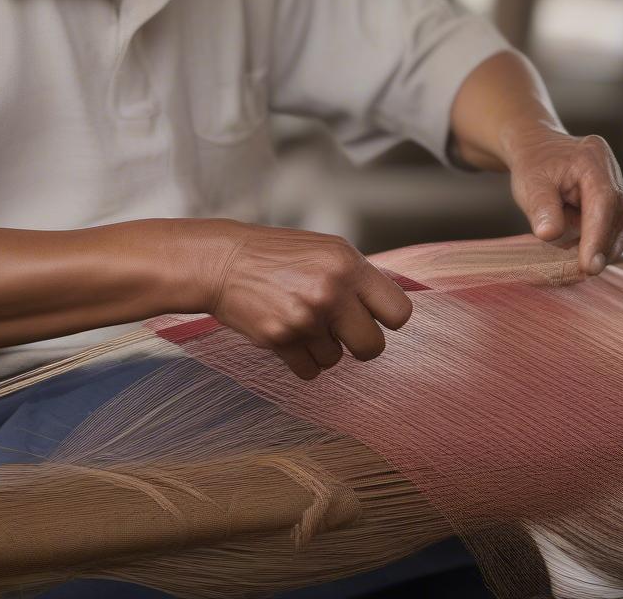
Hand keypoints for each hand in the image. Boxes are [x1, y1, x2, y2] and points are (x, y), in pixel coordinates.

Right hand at [192, 221, 412, 379]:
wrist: (223, 262)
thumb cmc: (276, 255)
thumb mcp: (326, 250)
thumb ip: (358, 278)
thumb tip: (389, 312)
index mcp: (347, 264)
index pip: (399, 312)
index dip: (386, 319)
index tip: (371, 316)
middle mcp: (330, 291)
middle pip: (373, 347)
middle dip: (359, 344)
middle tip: (340, 329)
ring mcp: (305, 317)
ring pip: (336, 360)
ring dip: (322, 348)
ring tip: (301, 320)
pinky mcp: (280, 339)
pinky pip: (310, 371)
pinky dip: (301, 360)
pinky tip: (288, 335)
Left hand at [503, 127, 622, 275]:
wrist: (537, 150)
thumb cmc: (533, 165)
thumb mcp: (530, 183)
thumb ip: (541, 208)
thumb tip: (549, 235)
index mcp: (592, 159)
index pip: (603, 201)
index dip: (598, 236)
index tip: (588, 265)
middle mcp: (610, 171)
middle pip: (618, 215)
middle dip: (604, 247)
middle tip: (585, 271)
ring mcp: (615, 185)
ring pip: (619, 224)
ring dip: (603, 248)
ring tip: (582, 266)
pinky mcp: (612, 201)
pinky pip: (612, 226)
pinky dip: (599, 242)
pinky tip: (584, 256)